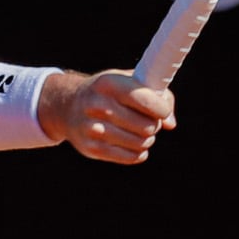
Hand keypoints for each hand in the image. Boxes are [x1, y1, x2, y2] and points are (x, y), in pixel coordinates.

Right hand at [39, 70, 176, 164]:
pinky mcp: (92, 149)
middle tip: (148, 121)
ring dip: (146, 139)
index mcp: (109, 83)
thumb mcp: (127, 82)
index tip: (162, 110)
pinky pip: (130, 157)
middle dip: (154, 125)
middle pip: (147, 126)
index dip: (162, 108)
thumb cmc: (107, 92)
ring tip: (140, 132)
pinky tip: (133, 145)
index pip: (147, 100)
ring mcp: (94, 129)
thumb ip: (156, 95)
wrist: (67, 106)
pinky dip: (138, 153)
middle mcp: (99, 105)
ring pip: (141, 143)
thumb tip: (170, 123)